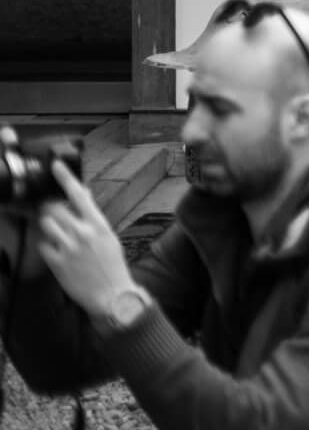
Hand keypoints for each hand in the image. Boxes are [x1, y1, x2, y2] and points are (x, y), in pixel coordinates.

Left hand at [32, 164, 132, 320]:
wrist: (111, 295)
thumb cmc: (113, 265)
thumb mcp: (109, 236)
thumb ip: (93, 218)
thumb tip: (83, 198)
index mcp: (98, 224)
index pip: (79, 194)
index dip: (65, 178)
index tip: (55, 166)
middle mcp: (81, 233)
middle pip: (55, 209)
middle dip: (51, 208)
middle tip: (53, 211)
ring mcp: (67, 248)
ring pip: (46, 225)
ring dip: (47, 225)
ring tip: (56, 231)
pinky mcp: (57, 264)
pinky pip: (43, 246)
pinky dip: (46, 244)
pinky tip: (55, 250)